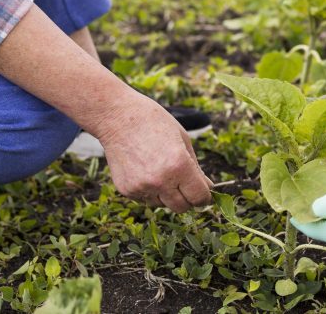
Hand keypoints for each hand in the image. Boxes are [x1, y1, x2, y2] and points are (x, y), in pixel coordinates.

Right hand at [95, 94, 213, 212]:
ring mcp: (142, 187)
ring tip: (159, 168)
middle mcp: (161, 181)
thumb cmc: (154, 122)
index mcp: (179, 166)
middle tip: (184, 183)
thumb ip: (196, 168)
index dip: (204, 196)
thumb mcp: (183, 140)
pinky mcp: (127, 190)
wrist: (117, 117)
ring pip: (163, 204)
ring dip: (166, 194)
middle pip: (182, 207)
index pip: (199, 197)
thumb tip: (208, 188)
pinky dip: (149, 190)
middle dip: (187, 198)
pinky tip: (145, 169)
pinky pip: (145, 199)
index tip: (203, 192)